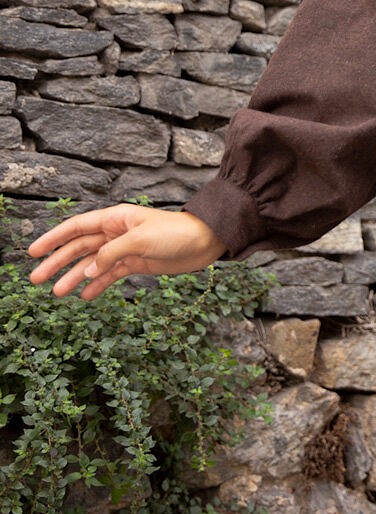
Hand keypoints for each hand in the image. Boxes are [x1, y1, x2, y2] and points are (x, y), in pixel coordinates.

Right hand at [26, 204, 227, 301]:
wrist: (204, 242)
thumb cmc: (176, 233)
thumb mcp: (141, 240)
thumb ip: (111, 254)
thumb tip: (88, 270)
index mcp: (115, 218)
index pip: (76, 227)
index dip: (53, 238)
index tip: (33, 251)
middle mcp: (116, 232)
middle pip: (79, 247)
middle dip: (57, 262)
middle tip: (37, 278)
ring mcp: (124, 249)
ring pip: (92, 264)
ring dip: (74, 277)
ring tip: (56, 293)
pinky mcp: (136, 263)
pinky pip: (110, 275)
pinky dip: (97, 285)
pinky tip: (84, 296)